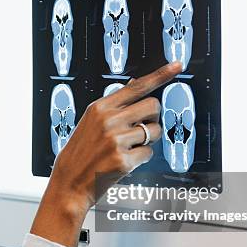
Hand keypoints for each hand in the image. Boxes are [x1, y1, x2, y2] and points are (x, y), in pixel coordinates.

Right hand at [31, 62, 181, 246]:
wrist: (68, 182)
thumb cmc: (80, 152)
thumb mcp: (91, 121)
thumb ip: (114, 104)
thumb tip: (136, 83)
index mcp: (100, 108)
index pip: (137, 86)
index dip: (160, 75)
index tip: (177, 65)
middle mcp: (109, 121)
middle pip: (153, 106)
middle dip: (152, 117)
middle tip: (140, 128)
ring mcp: (116, 141)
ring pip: (155, 131)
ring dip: (148, 140)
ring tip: (129, 147)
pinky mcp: (124, 160)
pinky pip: (148, 153)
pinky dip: (141, 158)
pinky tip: (124, 161)